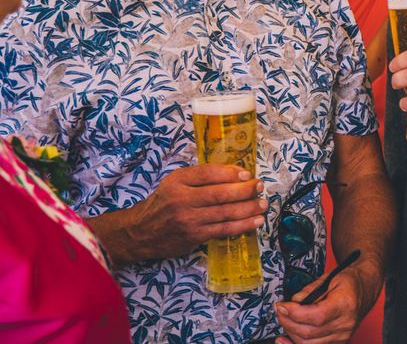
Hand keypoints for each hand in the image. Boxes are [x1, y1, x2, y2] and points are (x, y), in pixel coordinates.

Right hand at [90, 164, 266, 266]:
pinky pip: (223, 230)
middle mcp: (182, 199)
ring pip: (225, 213)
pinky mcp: (194, 237)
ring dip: (249, 208)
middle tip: (260, 187)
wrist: (141, 232)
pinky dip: (242, 225)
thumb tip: (235, 172)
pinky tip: (255, 222)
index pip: (208, 173)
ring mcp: (189, 220)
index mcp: (178, 181)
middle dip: (245, 190)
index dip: (230, 172)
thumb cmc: (164, 203)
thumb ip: (200, 176)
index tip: (247, 172)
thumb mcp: (175, 182)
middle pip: (220, 193)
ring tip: (263, 204)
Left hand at [275, 263, 371, 343]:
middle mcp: (345, 324)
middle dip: (288, 322)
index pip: (316, 316)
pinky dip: (297, 343)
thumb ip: (309, 290)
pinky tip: (285, 339)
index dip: (295, 313)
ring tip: (283, 319)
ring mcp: (343, 336)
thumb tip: (292, 302)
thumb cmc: (348, 280)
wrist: (365, 287)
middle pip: (310, 333)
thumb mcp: (329, 277)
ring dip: (291, 333)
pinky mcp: (339, 342)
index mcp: (345, 304)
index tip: (282, 305)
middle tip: (279, 310)